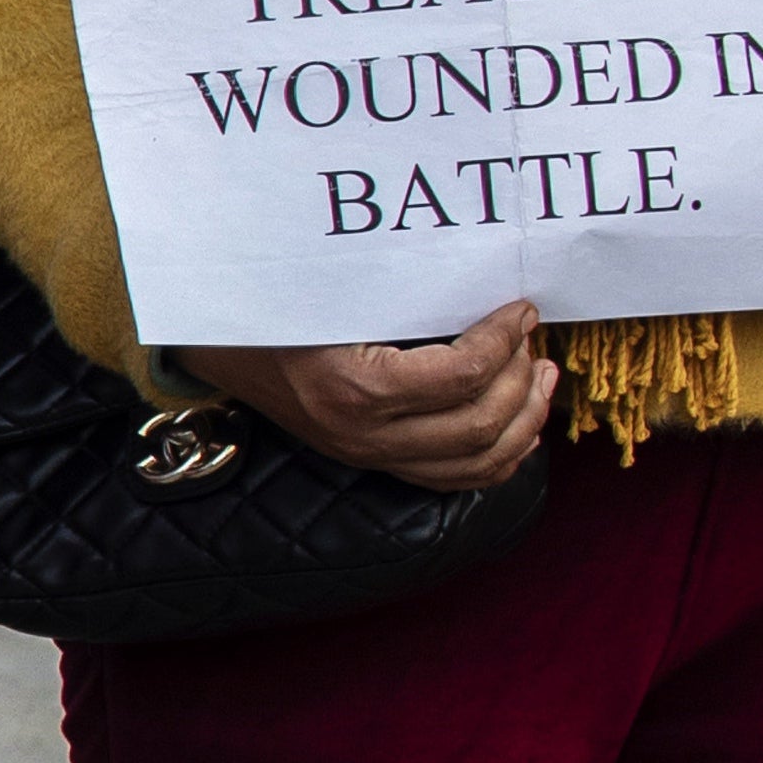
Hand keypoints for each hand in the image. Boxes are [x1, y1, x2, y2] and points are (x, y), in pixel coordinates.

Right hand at [180, 302, 555, 491]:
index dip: (504, 339)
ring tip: (542, 376)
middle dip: (522, 377)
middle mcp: (364, 435)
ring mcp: (370, 456)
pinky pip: (457, 479)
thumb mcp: (334, 292)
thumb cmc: (277, 307)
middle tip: (529, 337)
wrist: (220, 348)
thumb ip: (406, 293)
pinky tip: (520, 419)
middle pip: (480, 424)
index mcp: (352, 388)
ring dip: (526, 420)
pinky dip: (502, 455)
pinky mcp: (375, 463)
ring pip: (478, 463)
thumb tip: (486, 284)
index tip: (522, 308)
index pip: (461, 374)